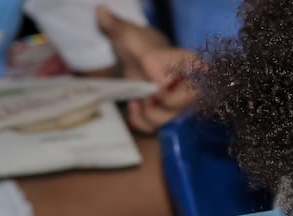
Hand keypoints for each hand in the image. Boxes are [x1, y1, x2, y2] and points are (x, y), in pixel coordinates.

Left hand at [96, 5, 198, 131]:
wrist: (137, 57)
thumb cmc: (136, 43)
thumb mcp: (126, 32)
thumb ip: (115, 25)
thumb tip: (100, 11)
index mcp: (186, 60)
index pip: (193, 76)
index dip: (169, 84)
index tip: (156, 85)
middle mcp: (188, 83)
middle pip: (184, 103)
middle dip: (159, 104)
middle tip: (146, 95)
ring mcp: (178, 102)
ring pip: (168, 118)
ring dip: (147, 113)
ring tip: (138, 99)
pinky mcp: (165, 115)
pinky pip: (156, 127)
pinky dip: (141, 121)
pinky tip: (134, 108)